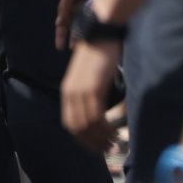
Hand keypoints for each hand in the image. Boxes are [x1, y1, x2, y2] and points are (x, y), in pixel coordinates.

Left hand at [60, 33, 120, 152]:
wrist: (101, 33)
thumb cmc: (98, 53)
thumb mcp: (87, 75)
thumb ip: (86, 92)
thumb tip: (96, 110)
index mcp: (67, 91)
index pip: (70, 124)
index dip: (82, 139)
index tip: (96, 145)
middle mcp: (71, 94)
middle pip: (77, 129)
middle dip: (93, 143)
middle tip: (107, 150)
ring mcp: (81, 92)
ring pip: (88, 126)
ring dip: (102, 139)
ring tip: (114, 144)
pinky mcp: (94, 89)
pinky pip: (98, 118)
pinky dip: (106, 129)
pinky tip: (115, 132)